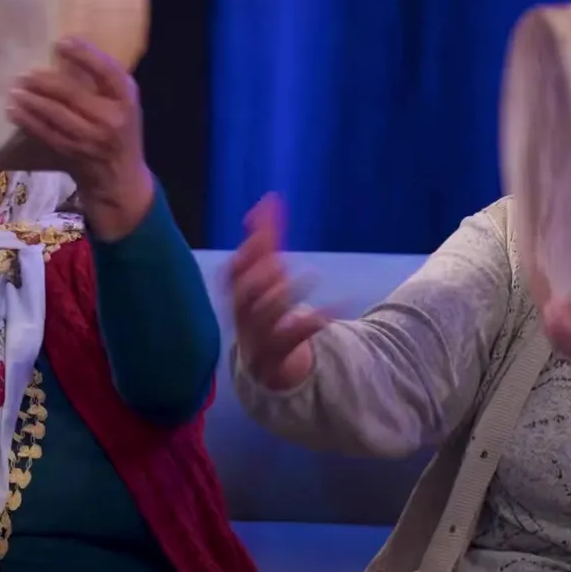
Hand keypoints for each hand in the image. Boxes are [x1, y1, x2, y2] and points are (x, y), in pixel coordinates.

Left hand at [6, 37, 151, 235]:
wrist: (120, 178)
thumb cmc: (121, 131)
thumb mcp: (124, 104)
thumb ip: (105, 83)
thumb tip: (68, 49)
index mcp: (127, 101)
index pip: (108, 72)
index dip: (84, 54)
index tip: (62, 42)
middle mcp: (111, 119)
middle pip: (72, 94)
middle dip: (44, 81)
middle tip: (24, 73)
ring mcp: (91, 139)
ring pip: (55, 114)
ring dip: (31, 100)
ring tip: (14, 89)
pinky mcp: (73, 153)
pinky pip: (45, 133)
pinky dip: (28, 121)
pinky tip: (14, 110)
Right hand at [228, 195, 325, 390]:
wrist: (268, 370)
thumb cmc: (267, 317)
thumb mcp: (268, 280)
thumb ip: (266, 245)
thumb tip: (269, 200)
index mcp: (239, 297)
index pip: (235, 271)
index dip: (249, 249)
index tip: (264, 224)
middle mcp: (244, 317)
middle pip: (243, 296)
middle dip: (257, 276)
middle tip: (279, 259)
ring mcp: (258, 339)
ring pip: (263, 319)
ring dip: (283, 296)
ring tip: (310, 276)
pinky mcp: (277, 358)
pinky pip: (292, 340)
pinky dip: (312, 322)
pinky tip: (334, 307)